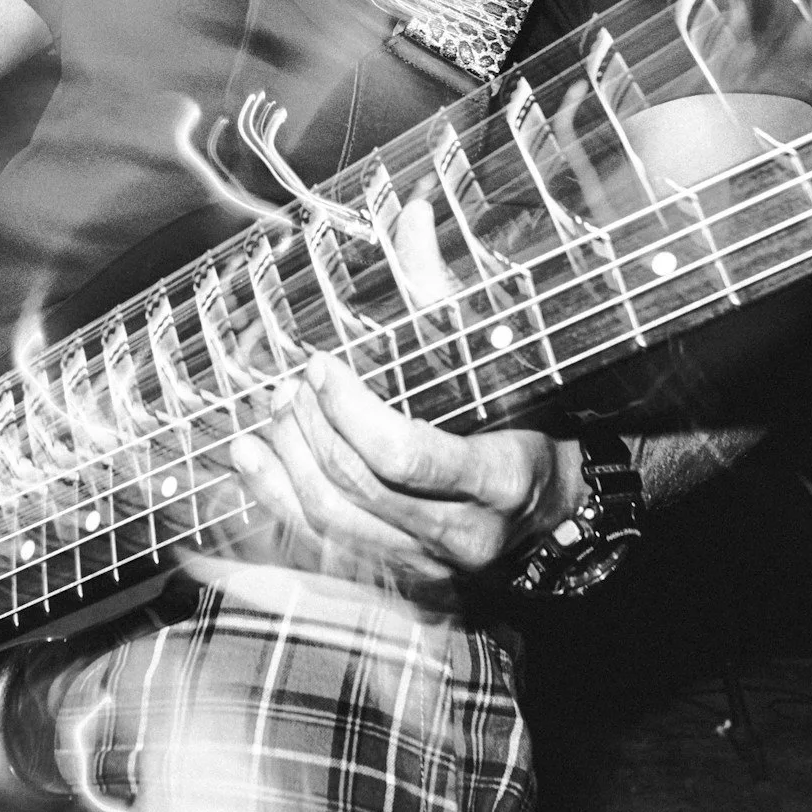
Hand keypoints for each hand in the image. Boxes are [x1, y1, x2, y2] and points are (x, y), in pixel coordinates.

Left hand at [225, 352, 583, 587]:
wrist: (559, 510)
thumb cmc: (534, 429)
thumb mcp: (514, 374)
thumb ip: (455, 318)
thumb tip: (410, 230)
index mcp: (499, 480)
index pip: (403, 456)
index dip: (349, 410)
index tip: (322, 367)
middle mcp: (463, 537)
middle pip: (357, 488)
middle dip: (311, 429)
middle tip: (293, 385)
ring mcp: (429, 568)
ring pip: (330, 524)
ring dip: (287, 464)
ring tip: (273, 416)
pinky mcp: (401, 582)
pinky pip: (321, 549)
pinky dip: (278, 503)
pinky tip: (252, 464)